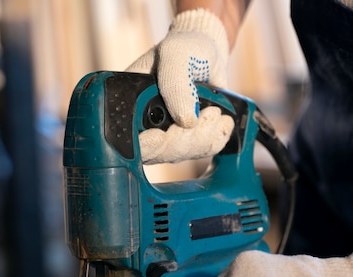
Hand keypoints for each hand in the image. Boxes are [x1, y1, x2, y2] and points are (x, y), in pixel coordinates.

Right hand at [127, 9, 232, 163]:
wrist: (207, 53)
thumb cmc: (188, 47)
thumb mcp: (177, 54)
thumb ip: (176, 84)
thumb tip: (186, 121)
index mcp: (129, 102)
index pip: (130, 138)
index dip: (146, 144)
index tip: (161, 136)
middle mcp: (143, 123)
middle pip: (158, 153)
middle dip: (186, 139)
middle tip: (209, 113)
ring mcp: (166, 134)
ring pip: (182, 154)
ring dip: (204, 137)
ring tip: (216, 111)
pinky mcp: (187, 139)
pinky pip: (201, 152)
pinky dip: (216, 139)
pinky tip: (222, 121)